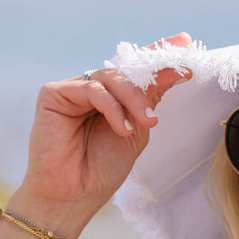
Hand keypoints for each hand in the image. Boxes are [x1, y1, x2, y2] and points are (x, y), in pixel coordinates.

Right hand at [7, 33, 192, 234]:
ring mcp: (71, 90)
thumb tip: (175, 69)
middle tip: (180, 76)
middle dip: (153, 75)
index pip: (134, 70)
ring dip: (133, 98)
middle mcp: (90, 89)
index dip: (158, 53)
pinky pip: (91, 87)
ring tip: (146, 123)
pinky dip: (111, 106)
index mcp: (110, 98)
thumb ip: (150, 99)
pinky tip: (121, 128)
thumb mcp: (136, 130)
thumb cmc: (101, 169)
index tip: (185, 41)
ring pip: (110, 76)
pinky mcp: (53, 94)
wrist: (73, 196)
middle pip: (125, 69)